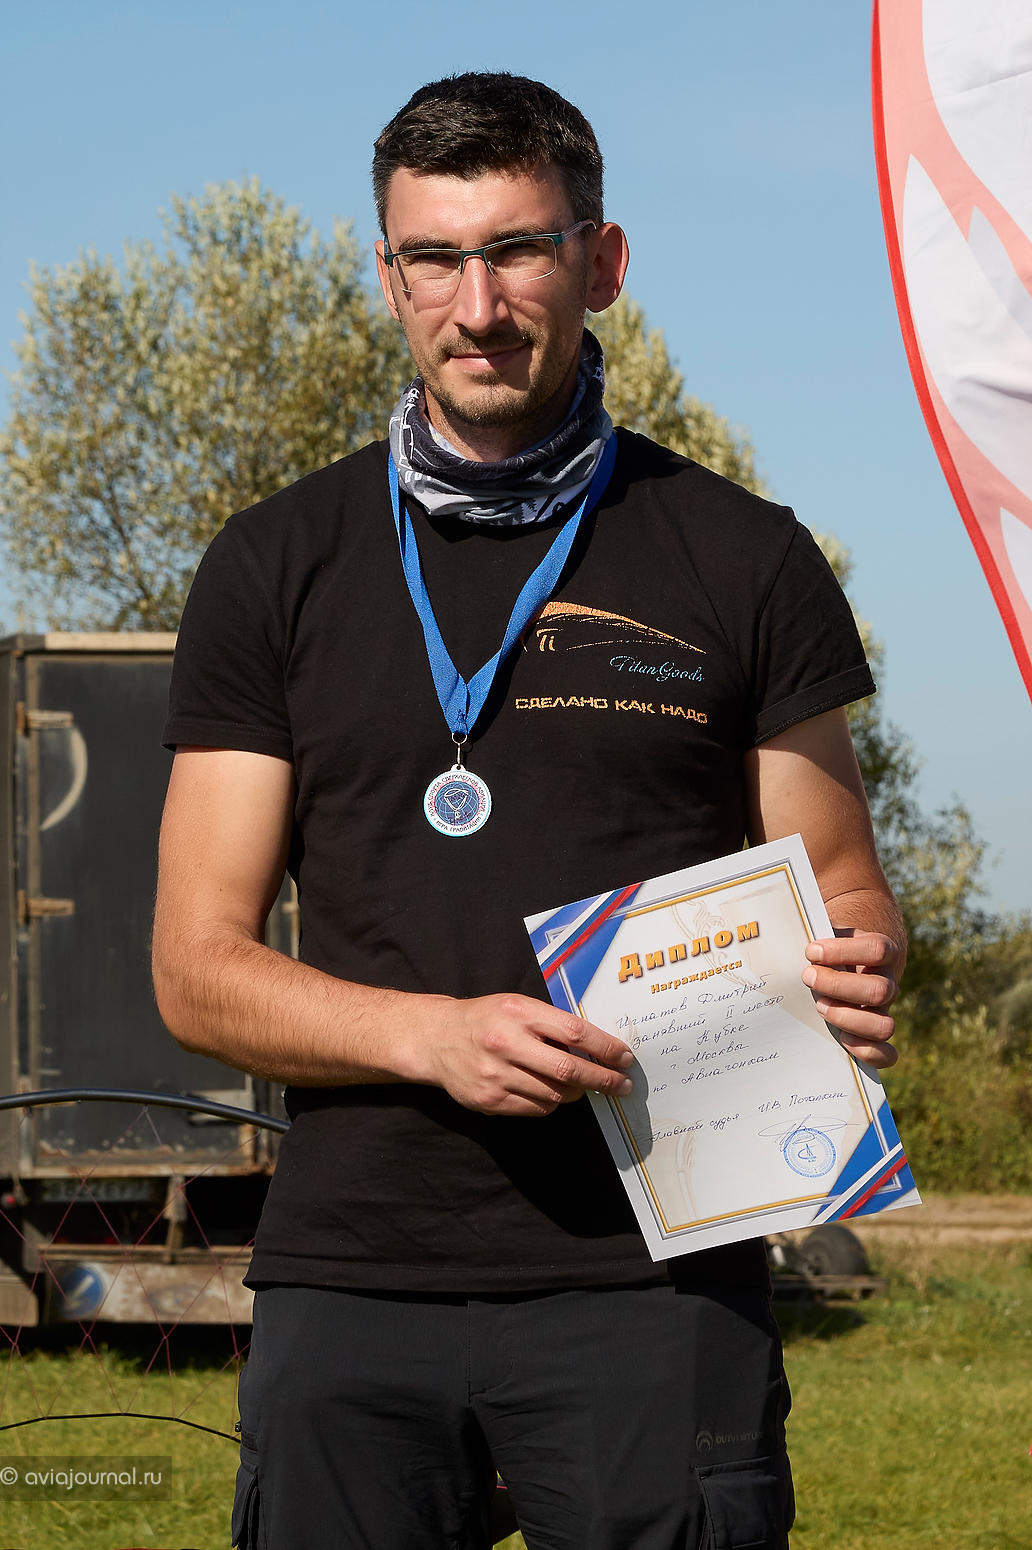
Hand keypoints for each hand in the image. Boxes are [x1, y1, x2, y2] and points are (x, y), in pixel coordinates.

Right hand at [426, 993, 635, 1116]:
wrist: (436, 1039)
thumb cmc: (487, 1018)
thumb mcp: (517, 1006)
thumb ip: (553, 1024)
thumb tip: (599, 1048)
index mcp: (518, 1012)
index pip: (575, 1032)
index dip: (606, 1048)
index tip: (625, 1058)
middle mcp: (506, 1043)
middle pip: (568, 1069)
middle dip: (603, 1079)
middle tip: (622, 1085)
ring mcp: (496, 1075)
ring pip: (555, 1094)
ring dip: (575, 1092)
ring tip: (580, 1085)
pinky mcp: (490, 1101)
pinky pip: (536, 1108)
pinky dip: (551, 1102)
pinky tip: (548, 1090)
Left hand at [802, 930, 900, 1068]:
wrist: (843, 964)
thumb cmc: (827, 950)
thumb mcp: (824, 936)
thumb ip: (811, 935)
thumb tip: (774, 940)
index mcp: (881, 952)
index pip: (878, 949)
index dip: (844, 952)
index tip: (811, 951)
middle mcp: (887, 982)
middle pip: (880, 991)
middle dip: (838, 986)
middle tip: (807, 978)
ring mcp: (884, 1011)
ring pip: (884, 1026)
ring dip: (847, 1019)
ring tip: (819, 1006)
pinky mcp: (875, 1036)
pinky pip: (886, 1054)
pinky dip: (866, 1051)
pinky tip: (840, 1038)